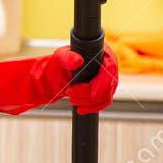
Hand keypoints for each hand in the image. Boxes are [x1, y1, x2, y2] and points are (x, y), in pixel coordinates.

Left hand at [0, 44, 118, 115]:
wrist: (53, 76)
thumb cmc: (57, 64)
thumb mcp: (59, 59)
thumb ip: (67, 58)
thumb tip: (77, 60)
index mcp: (102, 54)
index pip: (110, 69)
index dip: (102, 83)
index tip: (88, 93)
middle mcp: (107, 66)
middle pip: (109, 85)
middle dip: (90, 94)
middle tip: (71, 94)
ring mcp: (107, 79)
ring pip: (106, 96)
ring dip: (90, 102)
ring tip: (72, 99)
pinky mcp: (102, 90)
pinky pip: (103, 102)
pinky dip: (92, 107)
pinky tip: (80, 108)